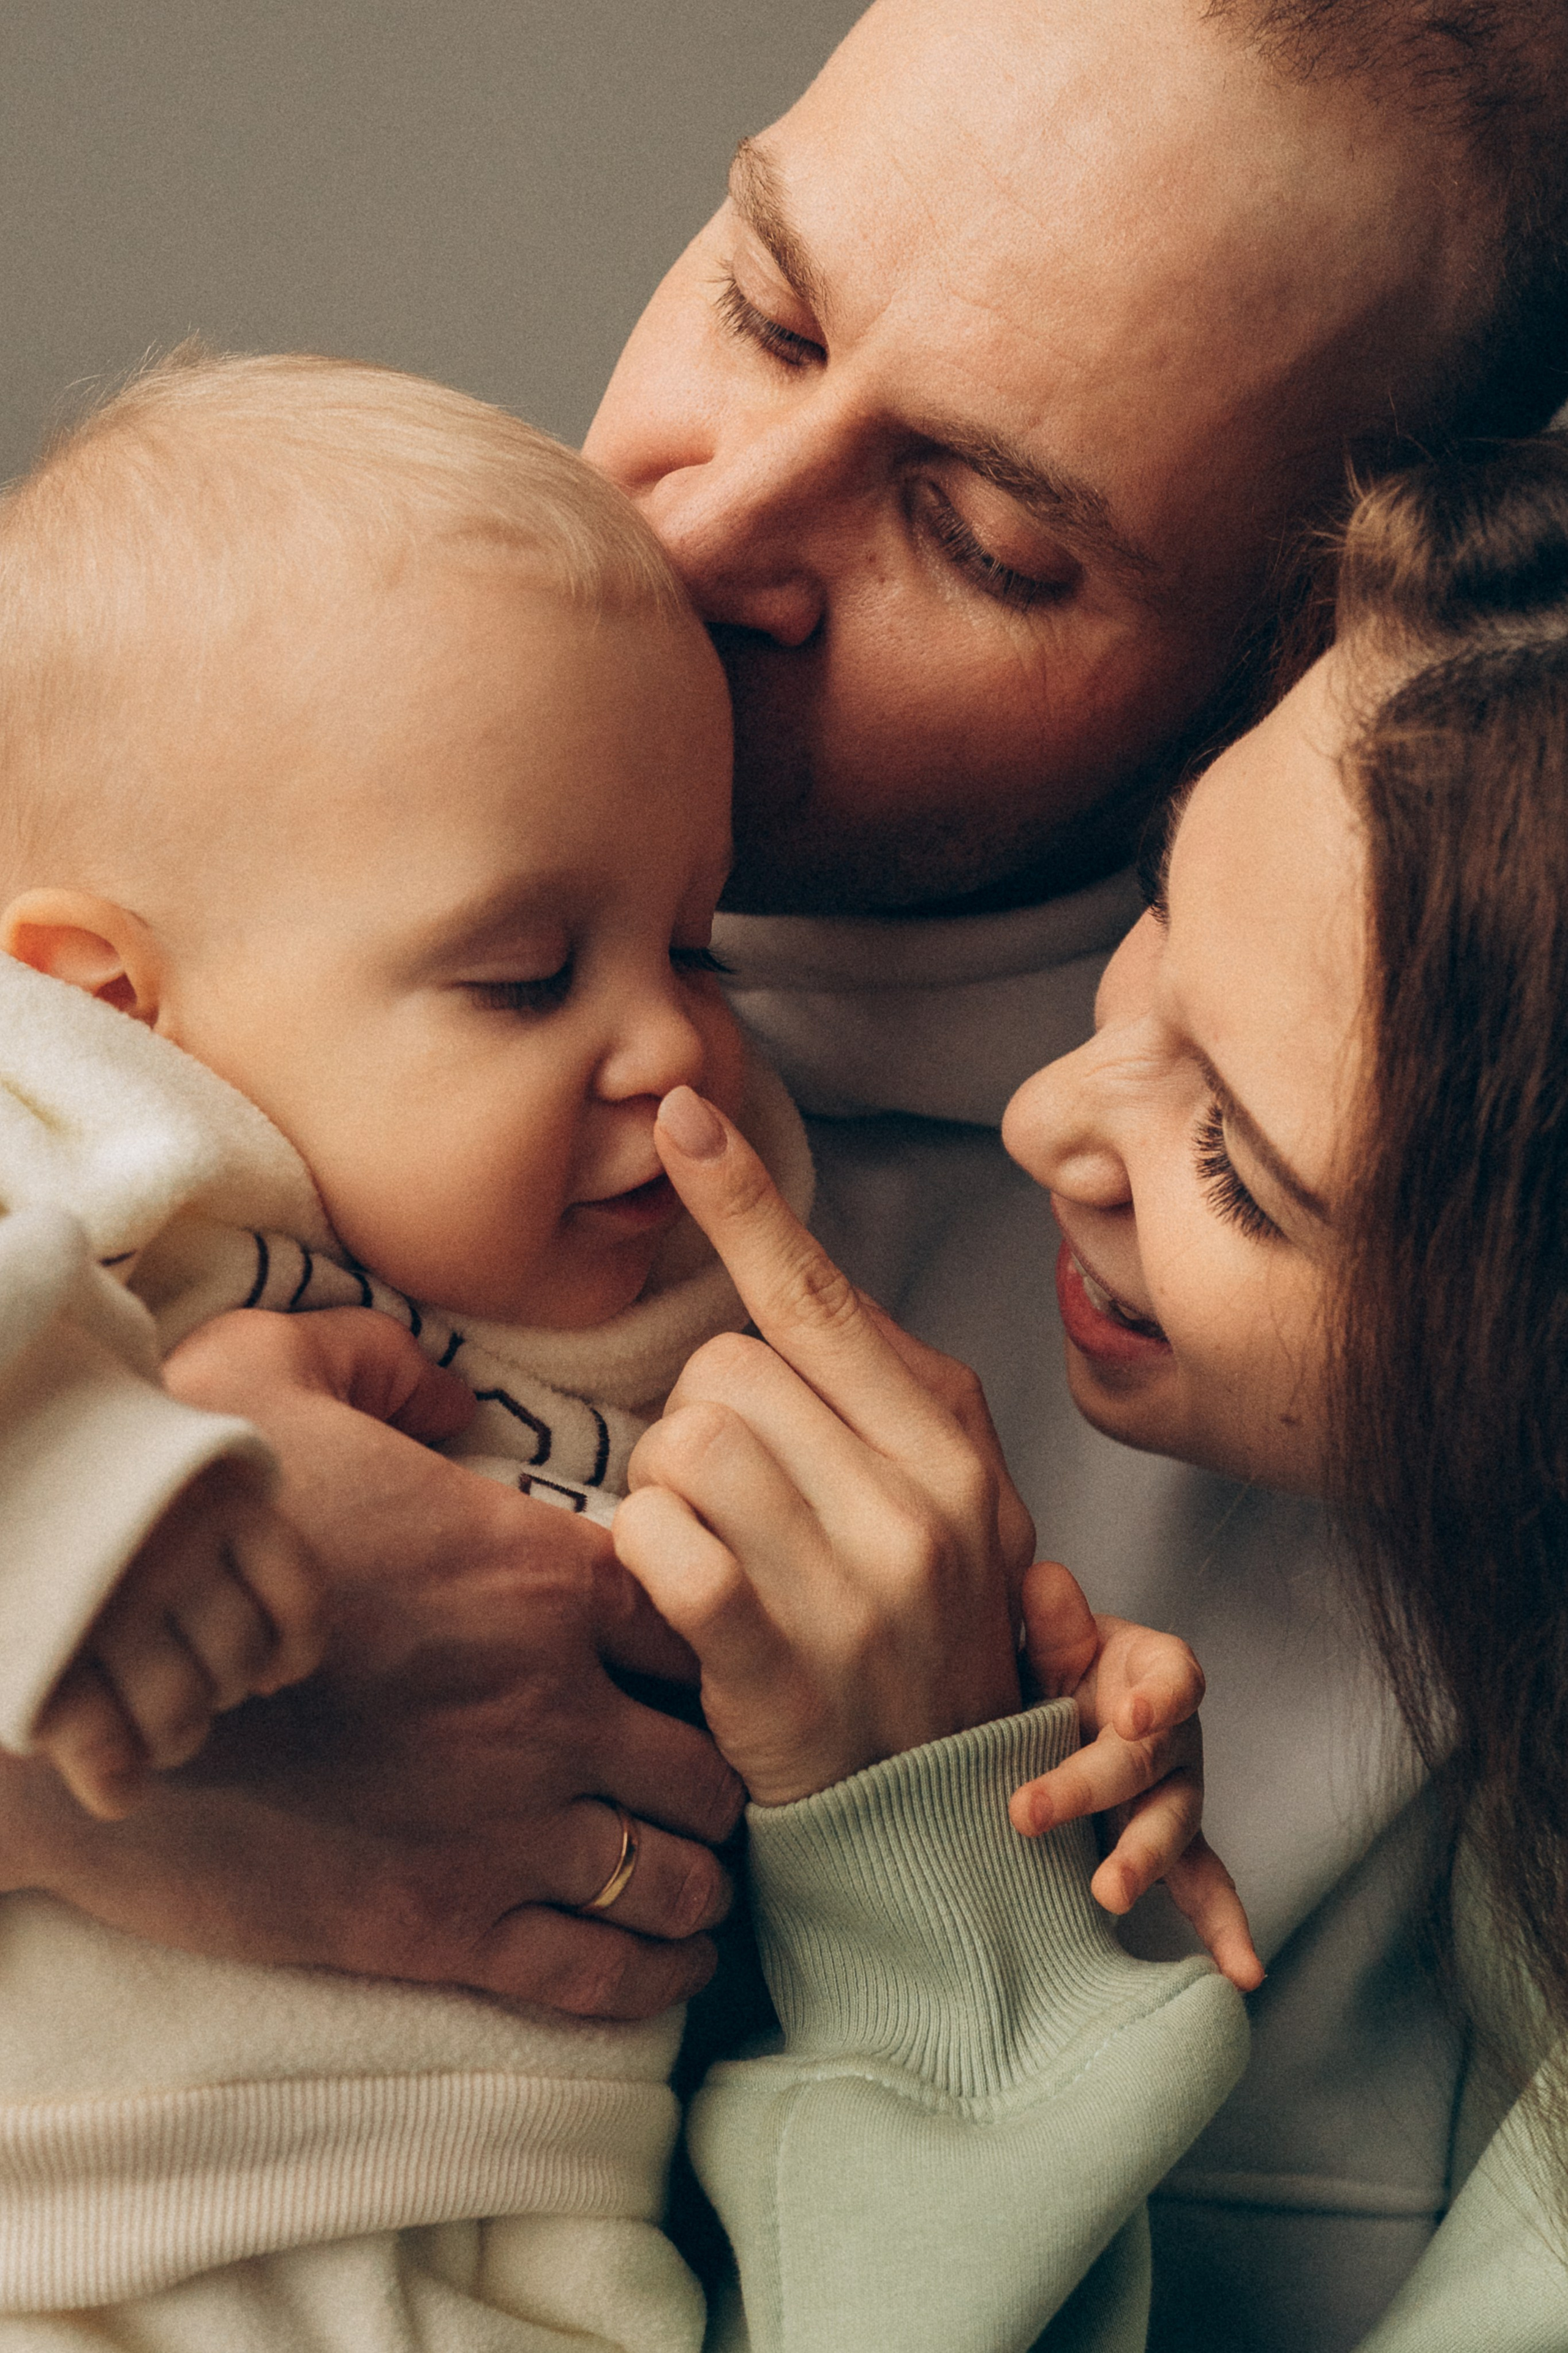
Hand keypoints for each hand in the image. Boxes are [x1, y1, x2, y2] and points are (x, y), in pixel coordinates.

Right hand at [2, 1309, 742, 2019]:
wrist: (76, 1690)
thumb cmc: (176, 1534)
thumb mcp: (266, 1376)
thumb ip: (377, 1359)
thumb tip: (451, 1385)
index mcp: (536, 1572)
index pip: (703, 1609)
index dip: (713, 1634)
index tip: (696, 1654)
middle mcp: (550, 1702)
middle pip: (712, 1752)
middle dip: (722, 1763)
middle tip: (708, 1771)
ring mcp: (505, 1823)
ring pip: (679, 1869)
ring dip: (701, 1870)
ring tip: (700, 1869)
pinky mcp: (443, 1927)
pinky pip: (602, 1974)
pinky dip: (654, 1971)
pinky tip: (671, 1956)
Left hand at [614, 1087, 1029, 1805]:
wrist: (931, 1830)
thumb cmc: (906, 1644)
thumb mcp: (937, 1510)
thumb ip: (868, 1401)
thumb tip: (781, 1281)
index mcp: (953, 1439)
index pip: (822, 1294)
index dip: (743, 1202)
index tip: (679, 1112)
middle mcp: (922, 1495)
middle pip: (726, 1363)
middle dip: (695, 1419)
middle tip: (728, 1502)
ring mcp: (859, 1579)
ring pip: (686, 1440)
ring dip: (664, 1489)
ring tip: (707, 1551)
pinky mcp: (784, 1656)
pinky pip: (660, 1540)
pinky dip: (641, 1554)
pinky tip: (671, 1590)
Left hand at [1008, 1561, 1262, 1991]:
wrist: (1060, 1700)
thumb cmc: (1058, 1662)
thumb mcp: (1052, 1635)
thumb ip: (1052, 1617)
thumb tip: (1041, 1582)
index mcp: (1157, 1670)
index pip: (1175, 1676)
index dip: (1160, 1695)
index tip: (1132, 1716)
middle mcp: (1179, 1734)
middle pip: (1149, 1762)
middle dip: (1091, 1786)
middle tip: (1031, 1812)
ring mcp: (1178, 1794)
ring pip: (1173, 1828)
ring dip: (1141, 1861)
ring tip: (1108, 1893)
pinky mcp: (1172, 1845)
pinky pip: (1208, 1887)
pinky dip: (1225, 1930)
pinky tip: (1242, 1976)